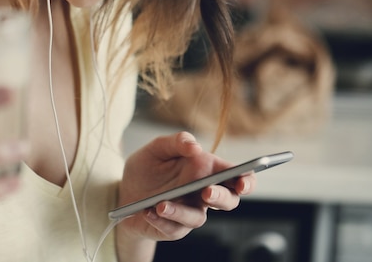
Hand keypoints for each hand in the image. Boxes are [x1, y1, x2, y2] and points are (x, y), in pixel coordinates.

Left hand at [117, 132, 254, 241]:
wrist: (124, 193)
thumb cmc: (147, 169)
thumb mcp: (157, 149)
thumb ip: (176, 142)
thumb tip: (195, 146)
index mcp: (206, 169)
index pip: (238, 175)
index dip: (246, 180)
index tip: (242, 182)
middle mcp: (202, 192)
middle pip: (229, 201)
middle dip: (221, 197)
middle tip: (206, 191)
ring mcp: (190, 211)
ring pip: (198, 218)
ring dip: (180, 211)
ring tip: (161, 204)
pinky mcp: (174, 228)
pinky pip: (174, 229)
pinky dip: (162, 220)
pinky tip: (150, 212)